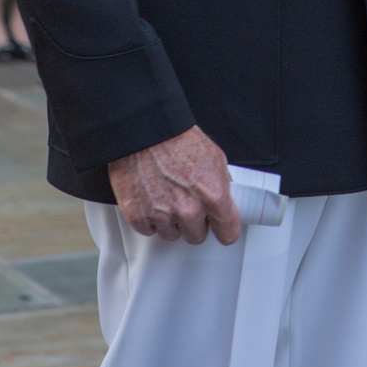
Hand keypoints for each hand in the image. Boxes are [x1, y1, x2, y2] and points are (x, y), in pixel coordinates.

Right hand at [108, 125, 239, 245]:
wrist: (145, 129)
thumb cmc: (177, 138)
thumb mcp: (214, 157)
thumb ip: (221, 185)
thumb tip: (223, 201)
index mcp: (213, 195)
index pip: (228, 233)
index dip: (224, 228)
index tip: (220, 226)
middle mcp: (188, 210)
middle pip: (197, 237)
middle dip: (194, 223)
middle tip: (186, 201)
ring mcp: (162, 215)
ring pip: (172, 235)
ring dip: (170, 221)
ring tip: (166, 195)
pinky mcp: (138, 216)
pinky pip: (148, 230)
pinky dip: (148, 218)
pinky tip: (150, 198)